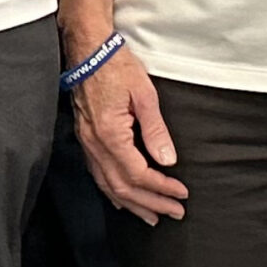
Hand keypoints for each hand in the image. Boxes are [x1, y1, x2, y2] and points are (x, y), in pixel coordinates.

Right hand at [69, 40, 187, 224]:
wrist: (87, 50)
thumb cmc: (115, 66)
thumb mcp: (143, 94)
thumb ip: (156, 130)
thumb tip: (168, 160)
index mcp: (110, 134)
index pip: (139, 173)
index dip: (162, 188)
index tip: (181, 194)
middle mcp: (95, 144)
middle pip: (123, 186)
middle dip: (151, 203)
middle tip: (174, 213)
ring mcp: (87, 143)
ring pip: (108, 185)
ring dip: (132, 204)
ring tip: (152, 216)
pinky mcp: (85, 138)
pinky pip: (97, 174)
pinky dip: (112, 191)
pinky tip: (122, 199)